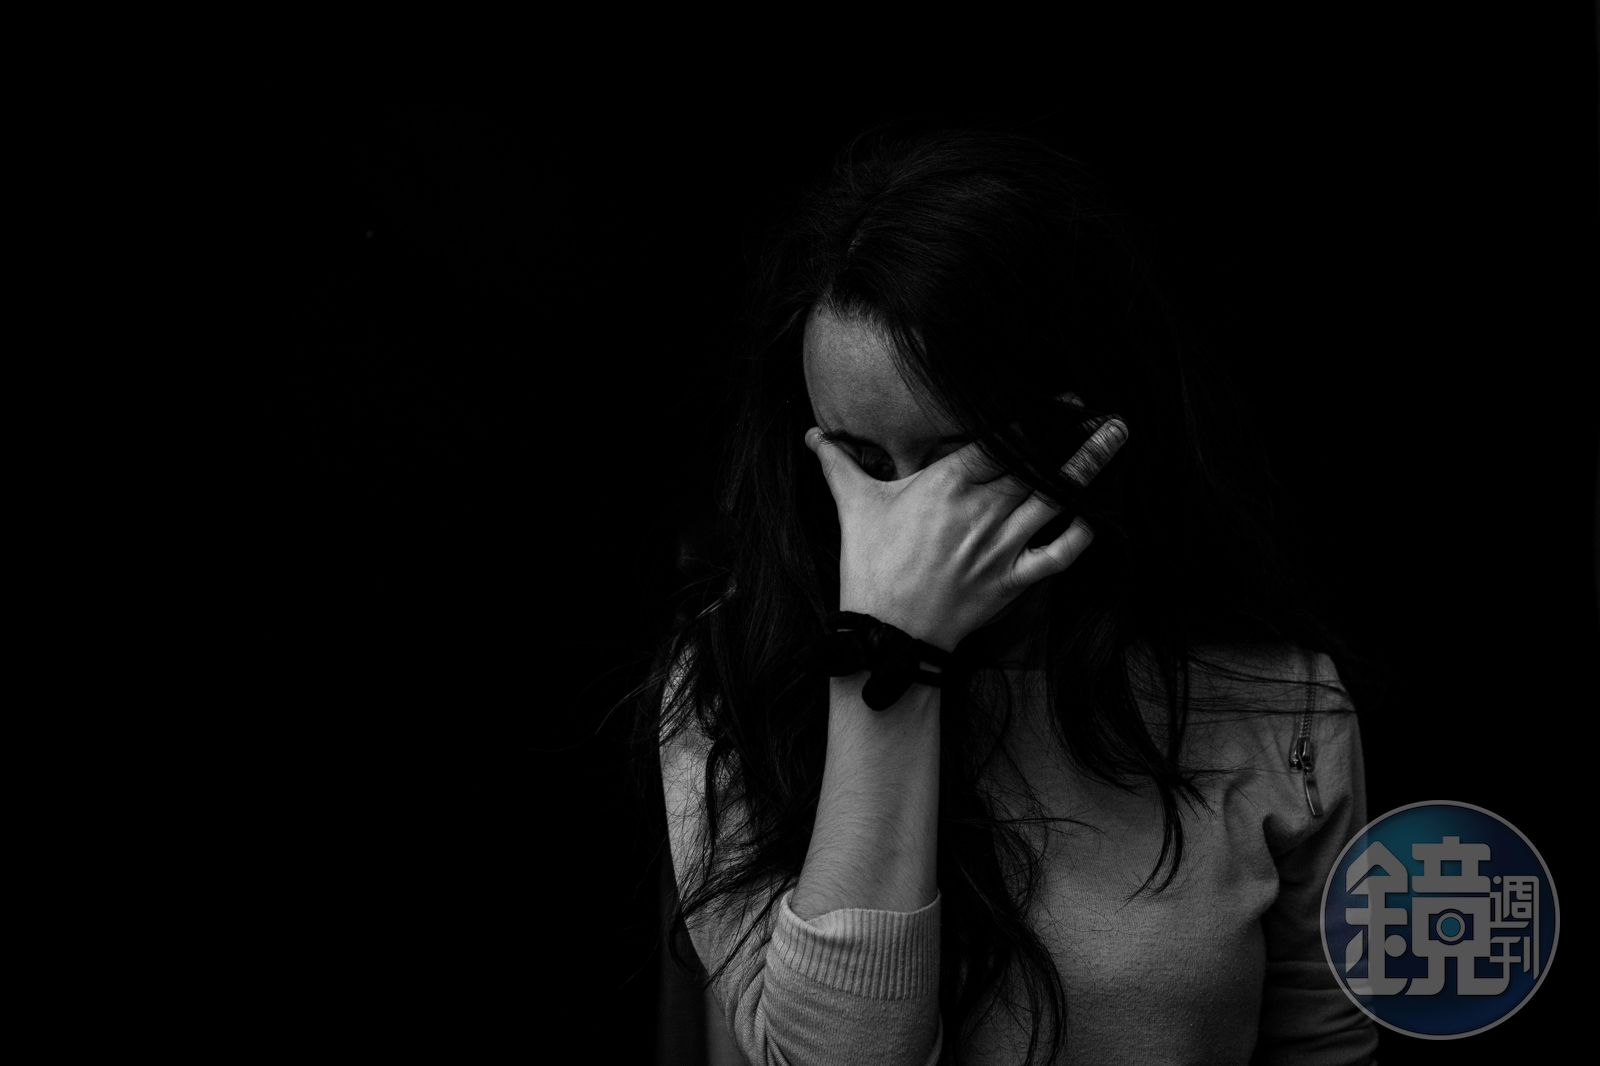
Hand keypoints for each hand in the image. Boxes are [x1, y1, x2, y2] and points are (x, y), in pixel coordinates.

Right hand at [804, 416, 1127, 651]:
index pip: (999, 440)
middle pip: (1037, 464)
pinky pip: (1056, 555)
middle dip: (1071, 435)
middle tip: (1103, 411)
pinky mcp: (1011, 581)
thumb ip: (838, 464)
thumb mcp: (853, 507)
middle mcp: (980, 511)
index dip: (1034, 416)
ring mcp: (1000, 547)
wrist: (886, 632)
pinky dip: (1080, 535)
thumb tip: (812, 434)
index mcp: (946, 485)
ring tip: (1115, 437)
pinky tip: (1098, 515)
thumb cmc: (869, 565)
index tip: (1061, 398)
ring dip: (1089, 467)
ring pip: (1056, 499)